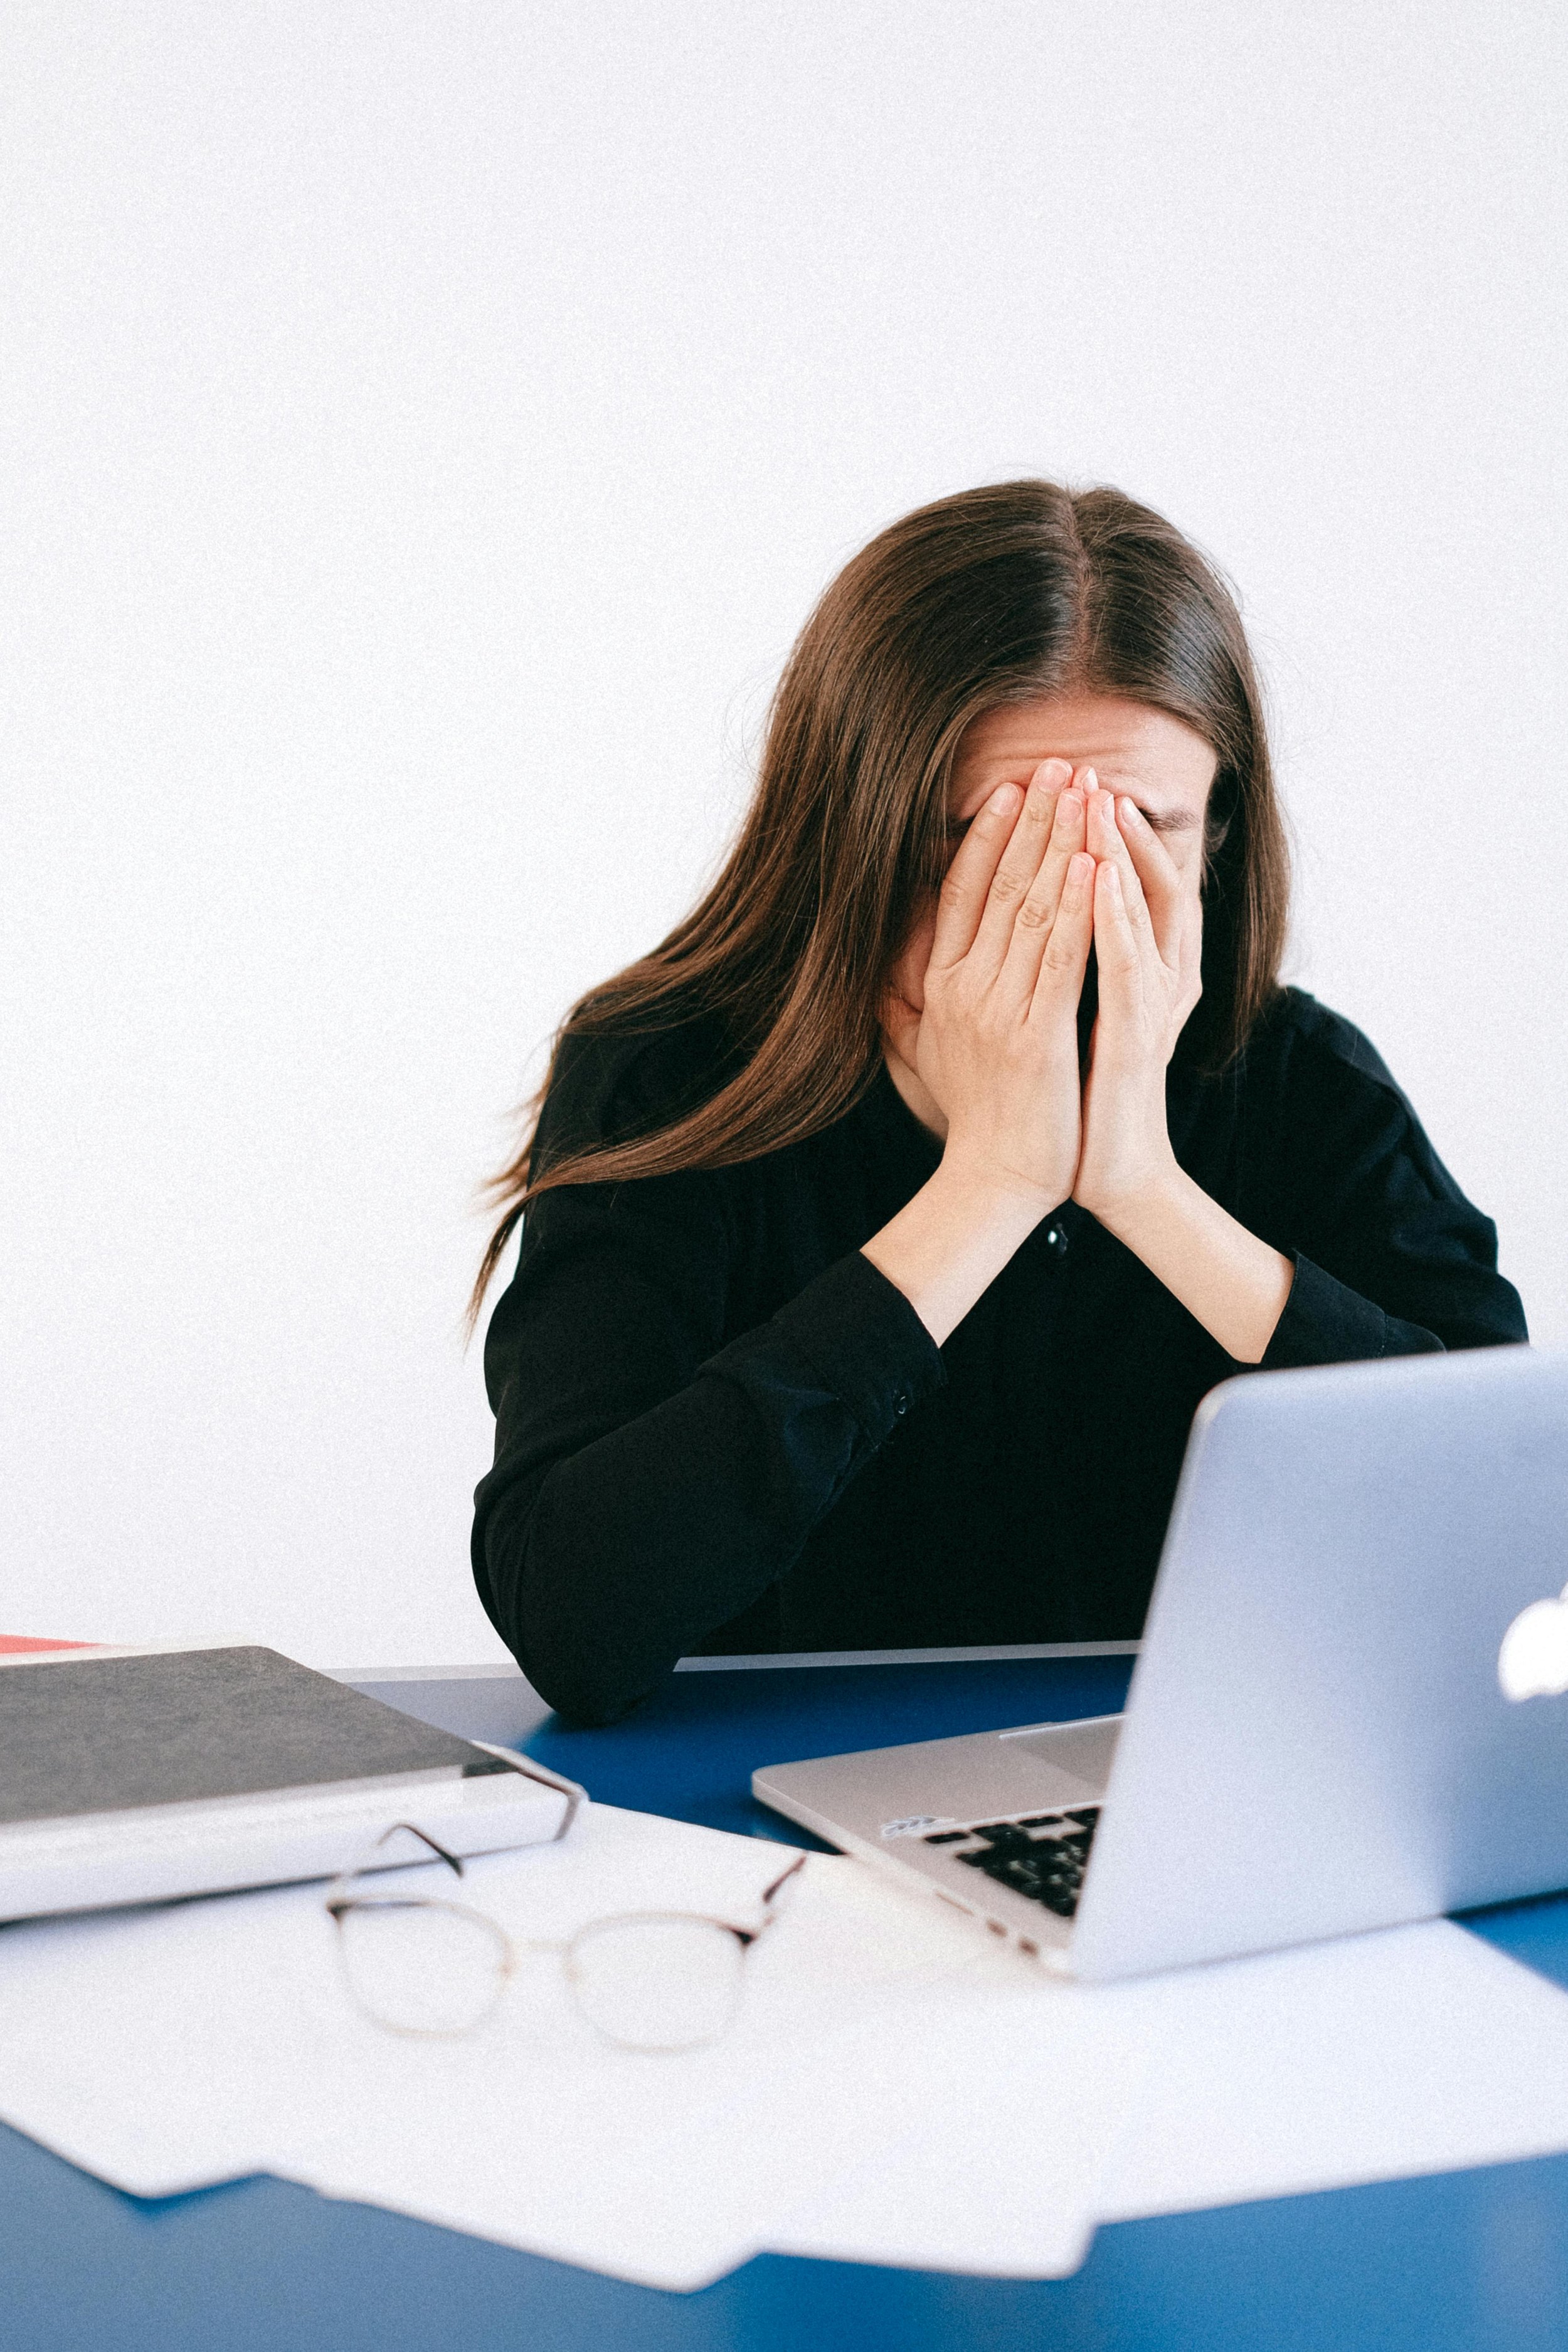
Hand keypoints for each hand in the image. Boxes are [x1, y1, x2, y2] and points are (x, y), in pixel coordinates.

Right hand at [904, 760, 1094, 1210]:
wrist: (994, 1181)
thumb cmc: (976, 1116)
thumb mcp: (931, 1048)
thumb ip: (914, 1000)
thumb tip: (888, 967)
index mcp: (941, 985)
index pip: (962, 892)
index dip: (988, 835)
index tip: (1011, 787)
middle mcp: (962, 989)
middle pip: (1001, 886)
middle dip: (1034, 818)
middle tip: (1060, 764)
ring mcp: (997, 1011)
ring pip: (1032, 909)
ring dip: (1061, 843)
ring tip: (1084, 791)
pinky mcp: (1036, 1036)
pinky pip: (1060, 959)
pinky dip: (1076, 908)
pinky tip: (1095, 863)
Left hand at [1072, 775, 1203, 1226]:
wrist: (1105, 1171)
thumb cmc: (1073, 1101)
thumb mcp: (1048, 1023)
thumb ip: (1034, 974)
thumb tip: (980, 938)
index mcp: (1124, 970)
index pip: (1108, 884)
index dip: (1085, 835)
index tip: (1052, 788)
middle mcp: (1149, 976)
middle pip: (1132, 882)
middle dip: (1104, 824)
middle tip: (1081, 769)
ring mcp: (1150, 1003)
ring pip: (1140, 910)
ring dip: (1117, 853)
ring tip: (1095, 800)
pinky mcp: (1140, 1035)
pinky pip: (1129, 964)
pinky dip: (1115, 917)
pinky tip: (1098, 876)